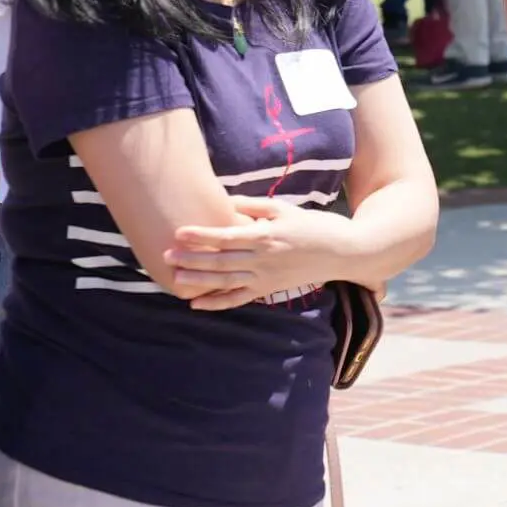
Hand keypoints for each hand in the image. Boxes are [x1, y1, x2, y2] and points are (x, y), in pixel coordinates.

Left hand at [165, 197, 354, 310]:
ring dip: (199, 281)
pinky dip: (217, 303)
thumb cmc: (312, 226)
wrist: (341, 252)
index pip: (226, 236)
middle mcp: (262, 259)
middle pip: (220, 261)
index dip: (201, 235)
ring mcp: (264, 278)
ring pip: (225, 281)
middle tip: (166, 256)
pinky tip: (197, 305)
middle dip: (191, 259)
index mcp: (265, 236)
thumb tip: (225, 202)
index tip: (179, 232)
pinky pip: (238, 299)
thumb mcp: (284, 209)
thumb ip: (253, 206)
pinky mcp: (268, 290)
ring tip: (175, 279)